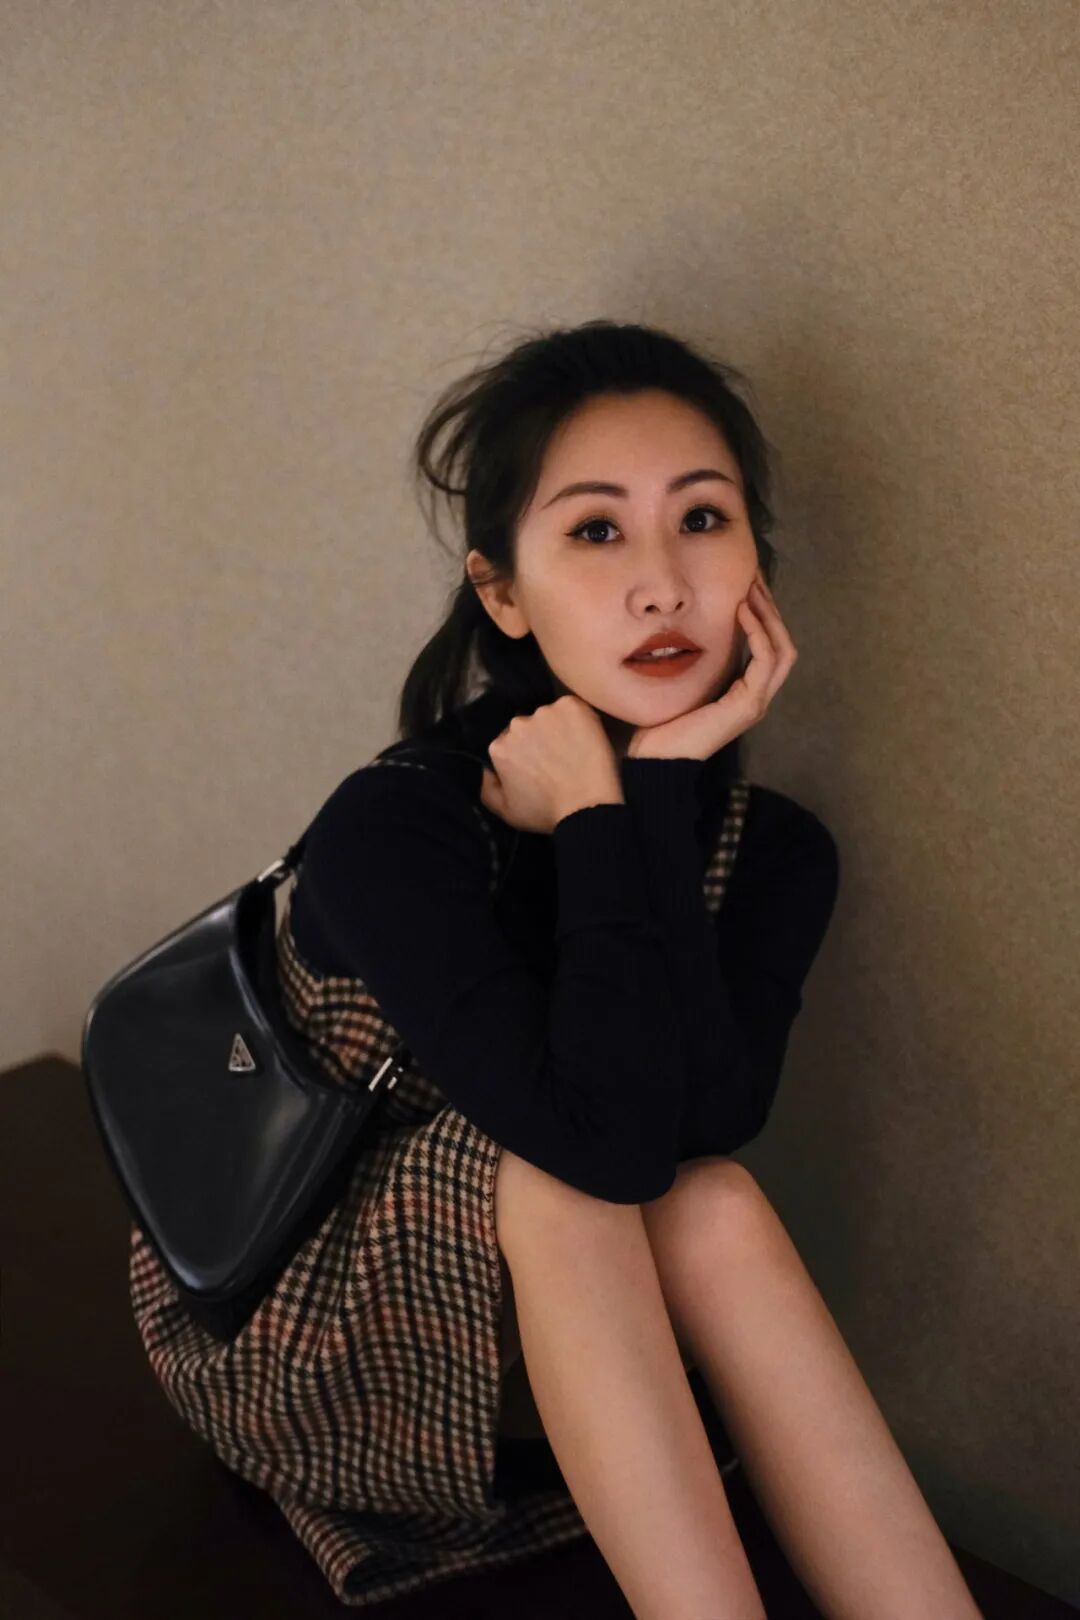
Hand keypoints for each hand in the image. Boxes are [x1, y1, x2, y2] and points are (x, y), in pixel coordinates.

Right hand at [480, 694, 622, 834]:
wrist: (586, 806)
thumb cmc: (546, 813)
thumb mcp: (506, 812)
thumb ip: (488, 789)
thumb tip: (485, 770)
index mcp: (499, 747)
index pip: (509, 742)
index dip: (525, 753)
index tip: (539, 765)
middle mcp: (517, 725)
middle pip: (527, 726)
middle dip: (539, 738)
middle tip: (557, 758)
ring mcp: (544, 713)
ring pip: (550, 715)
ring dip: (559, 727)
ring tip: (574, 749)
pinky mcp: (571, 706)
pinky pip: (572, 707)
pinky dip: (579, 718)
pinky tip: (586, 737)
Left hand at [625, 568, 797, 760]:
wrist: (656, 761)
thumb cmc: (661, 727)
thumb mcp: (682, 685)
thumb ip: (695, 663)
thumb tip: (684, 629)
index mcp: (745, 692)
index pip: (770, 646)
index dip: (763, 615)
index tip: (747, 584)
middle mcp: (757, 697)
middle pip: (783, 644)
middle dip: (771, 608)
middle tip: (754, 577)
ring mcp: (756, 702)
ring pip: (782, 649)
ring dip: (769, 615)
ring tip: (751, 588)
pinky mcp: (748, 705)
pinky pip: (765, 661)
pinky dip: (758, 632)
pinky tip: (741, 611)